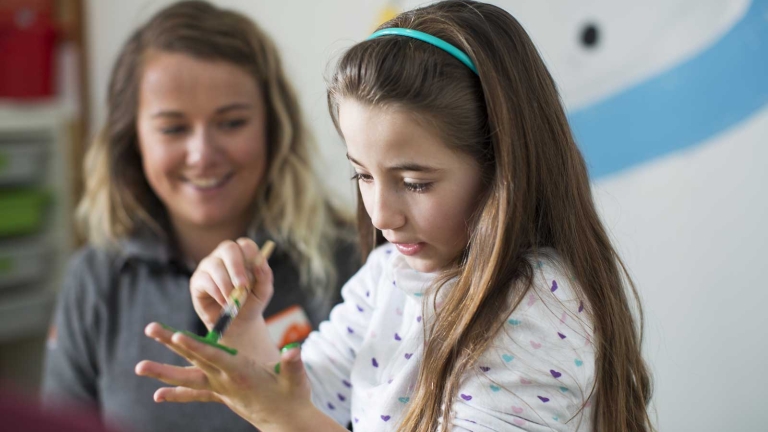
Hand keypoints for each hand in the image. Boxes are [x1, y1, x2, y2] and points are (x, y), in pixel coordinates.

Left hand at [136, 323, 315, 429]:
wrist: (287, 423)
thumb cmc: (294, 397)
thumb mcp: (296, 379)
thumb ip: (293, 365)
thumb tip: (294, 351)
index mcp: (240, 373)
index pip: (213, 356)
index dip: (195, 345)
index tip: (176, 335)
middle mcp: (224, 381)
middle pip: (193, 358)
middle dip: (170, 343)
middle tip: (150, 327)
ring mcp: (220, 389)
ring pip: (187, 376)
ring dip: (163, 370)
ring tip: (139, 366)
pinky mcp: (221, 395)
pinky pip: (195, 393)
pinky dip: (176, 393)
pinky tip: (158, 395)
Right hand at [191, 238, 273, 330]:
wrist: (237, 323)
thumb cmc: (251, 303)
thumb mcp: (263, 292)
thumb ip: (265, 276)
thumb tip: (260, 263)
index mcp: (242, 255)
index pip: (245, 244)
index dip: (251, 254)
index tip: (256, 268)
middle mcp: (224, 256)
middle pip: (228, 248)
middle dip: (236, 267)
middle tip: (242, 285)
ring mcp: (208, 266)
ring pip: (215, 265)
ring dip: (227, 284)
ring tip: (233, 299)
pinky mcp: (197, 280)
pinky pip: (205, 279)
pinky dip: (217, 292)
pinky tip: (224, 302)